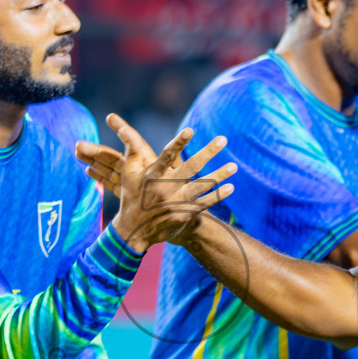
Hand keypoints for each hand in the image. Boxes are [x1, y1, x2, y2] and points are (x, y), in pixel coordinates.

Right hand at [76, 114, 234, 252]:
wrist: (133, 231)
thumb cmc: (131, 195)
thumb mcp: (128, 172)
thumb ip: (132, 149)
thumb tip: (123, 127)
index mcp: (152, 175)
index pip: (167, 156)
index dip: (178, 143)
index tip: (190, 130)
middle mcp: (165, 188)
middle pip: (190, 168)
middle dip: (207, 153)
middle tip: (223, 139)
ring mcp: (176, 202)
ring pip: (201, 186)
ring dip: (219, 175)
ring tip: (234, 166)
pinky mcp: (183, 214)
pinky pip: (204, 203)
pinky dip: (217, 195)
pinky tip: (230, 187)